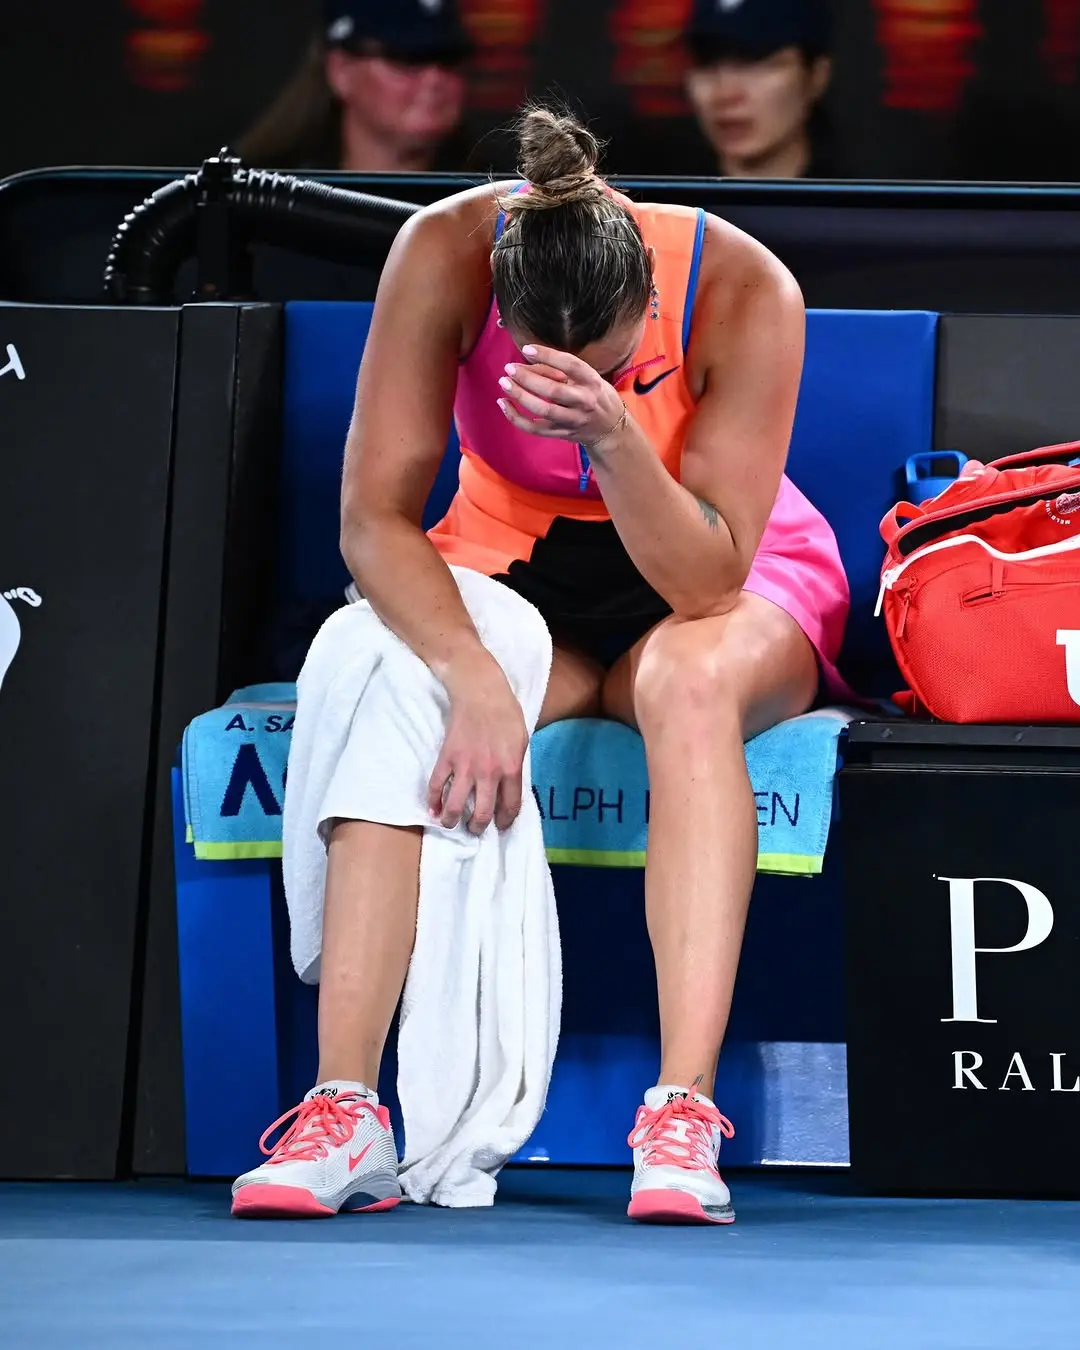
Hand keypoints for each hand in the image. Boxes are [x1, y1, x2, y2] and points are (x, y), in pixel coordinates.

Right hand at [426, 662, 528, 834]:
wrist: (481, 692)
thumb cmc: (506, 713)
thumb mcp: (522, 741)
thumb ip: (516, 766)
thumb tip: (510, 787)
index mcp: (511, 768)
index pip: (510, 805)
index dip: (506, 821)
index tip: (502, 826)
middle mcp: (488, 773)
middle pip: (482, 812)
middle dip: (478, 826)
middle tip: (475, 829)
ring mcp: (465, 766)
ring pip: (456, 804)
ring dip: (452, 820)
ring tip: (451, 824)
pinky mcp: (447, 757)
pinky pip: (437, 784)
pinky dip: (433, 800)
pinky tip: (433, 809)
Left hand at [497, 344, 626, 446]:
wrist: (610, 429)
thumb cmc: (595, 396)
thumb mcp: (587, 377)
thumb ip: (561, 369)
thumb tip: (527, 361)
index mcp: (592, 382)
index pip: (570, 365)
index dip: (548, 356)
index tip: (527, 349)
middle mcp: (584, 402)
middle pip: (553, 391)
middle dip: (528, 379)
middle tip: (510, 368)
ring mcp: (572, 420)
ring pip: (543, 410)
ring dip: (520, 396)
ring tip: (504, 383)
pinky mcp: (561, 433)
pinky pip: (535, 429)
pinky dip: (516, 418)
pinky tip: (504, 404)